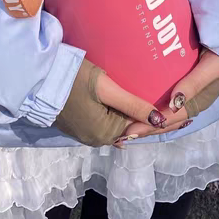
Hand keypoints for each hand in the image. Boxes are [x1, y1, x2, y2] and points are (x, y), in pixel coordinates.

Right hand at [54, 58, 178, 147]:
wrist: (36, 79)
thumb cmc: (72, 79)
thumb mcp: (105, 88)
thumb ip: (133, 104)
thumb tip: (160, 121)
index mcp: (105, 133)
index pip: (140, 128)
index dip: (160, 119)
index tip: (181, 112)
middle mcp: (97, 139)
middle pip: (131, 129)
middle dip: (151, 120)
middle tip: (176, 111)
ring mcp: (86, 133)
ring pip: (119, 126)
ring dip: (135, 117)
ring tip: (157, 106)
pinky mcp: (78, 124)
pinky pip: (106, 123)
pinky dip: (120, 116)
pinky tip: (130, 107)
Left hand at [112, 48, 218, 147]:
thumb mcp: (210, 68)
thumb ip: (194, 83)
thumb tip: (173, 103)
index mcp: (196, 103)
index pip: (168, 120)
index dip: (148, 127)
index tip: (128, 132)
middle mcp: (189, 103)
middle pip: (163, 121)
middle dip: (143, 128)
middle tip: (120, 135)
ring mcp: (185, 95)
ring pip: (162, 114)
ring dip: (145, 120)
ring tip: (124, 124)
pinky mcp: (181, 85)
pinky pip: (164, 101)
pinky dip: (150, 106)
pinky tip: (136, 104)